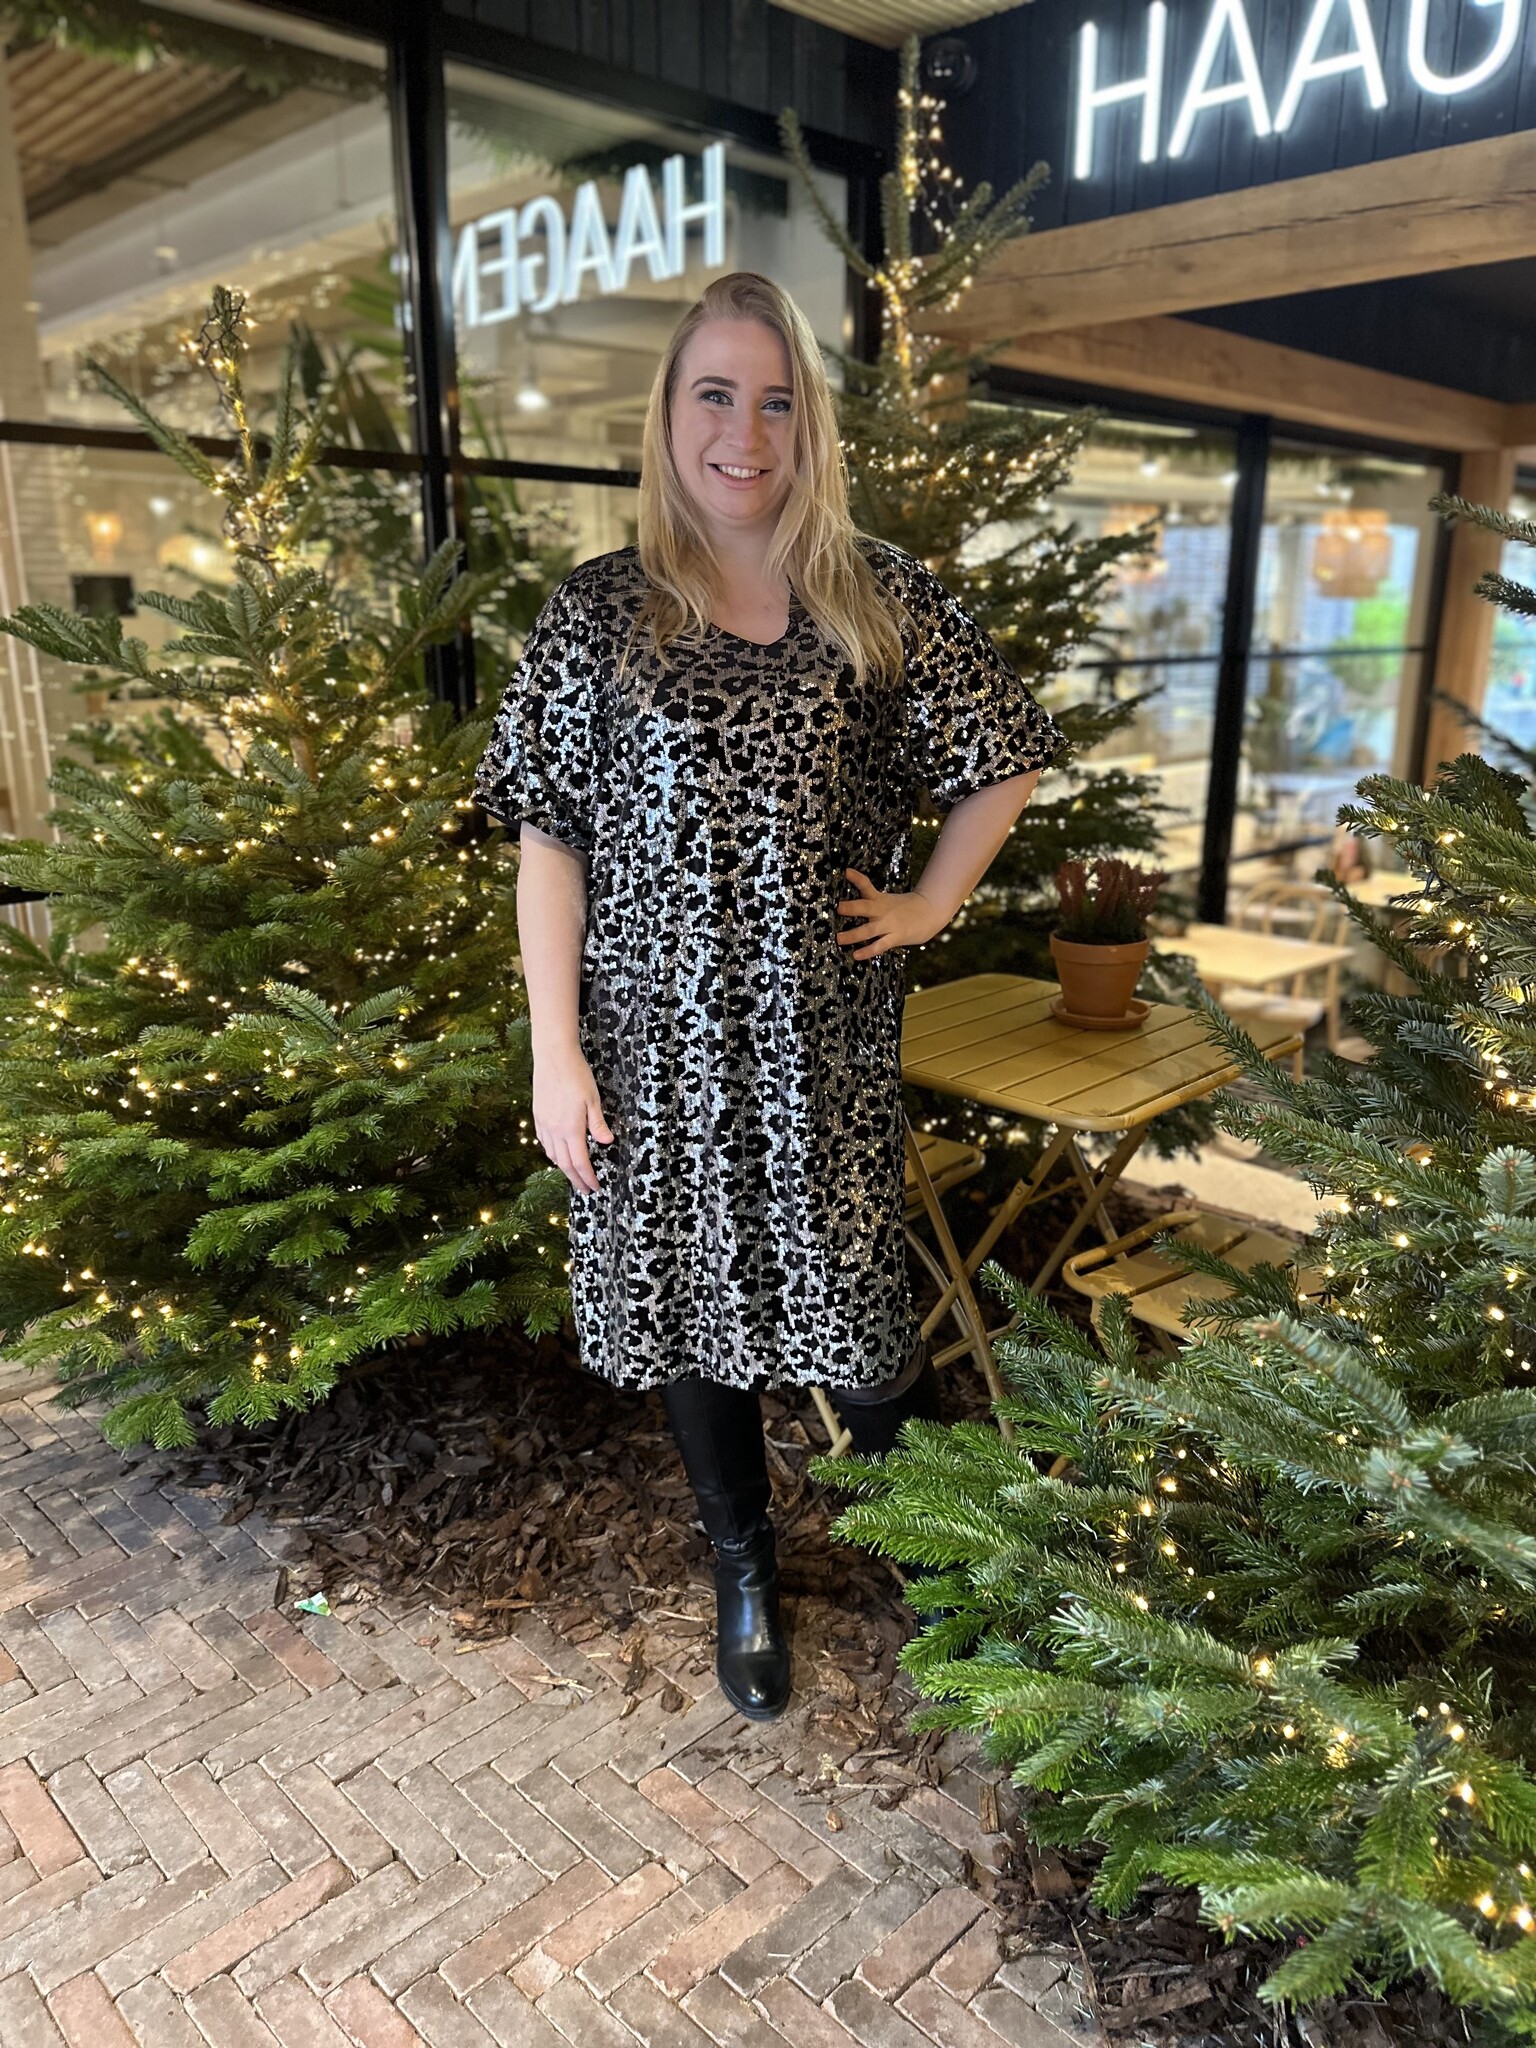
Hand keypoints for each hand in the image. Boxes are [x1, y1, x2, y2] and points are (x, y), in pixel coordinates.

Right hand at [532, 1044, 613, 1193]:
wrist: (552, 1056)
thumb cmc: (576, 1075)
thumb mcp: (593, 1099)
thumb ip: (598, 1124)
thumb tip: (606, 1143)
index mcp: (571, 1129)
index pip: (581, 1162)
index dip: (588, 1178)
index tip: (594, 1188)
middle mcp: (554, 1130)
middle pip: (565, 1164)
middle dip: (576, 1180)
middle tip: (585, 1190)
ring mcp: (544, 1124)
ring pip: (553, 1155)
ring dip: (564, 1168)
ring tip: (574, 1175)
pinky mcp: (538, 1116)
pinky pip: (545, 1143)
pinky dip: (553, 1153)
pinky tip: (558, 1153)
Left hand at [836, 867, 949, 959]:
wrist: (929, 912)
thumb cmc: (903, 908)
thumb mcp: (886, 900)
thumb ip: (871, 902)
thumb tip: (850, 906)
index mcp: (879, 900)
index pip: (866, 885)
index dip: (857, 878)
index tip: (847, 871)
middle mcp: (881, 911)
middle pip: (864, 907)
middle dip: (851, 907)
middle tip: (838, 908)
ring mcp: (888, 925)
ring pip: (868, 930)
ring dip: (853, 935)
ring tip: (839, 939)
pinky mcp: (895, 937)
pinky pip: (879, 946)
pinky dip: (867, 951)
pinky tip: (856, 956)